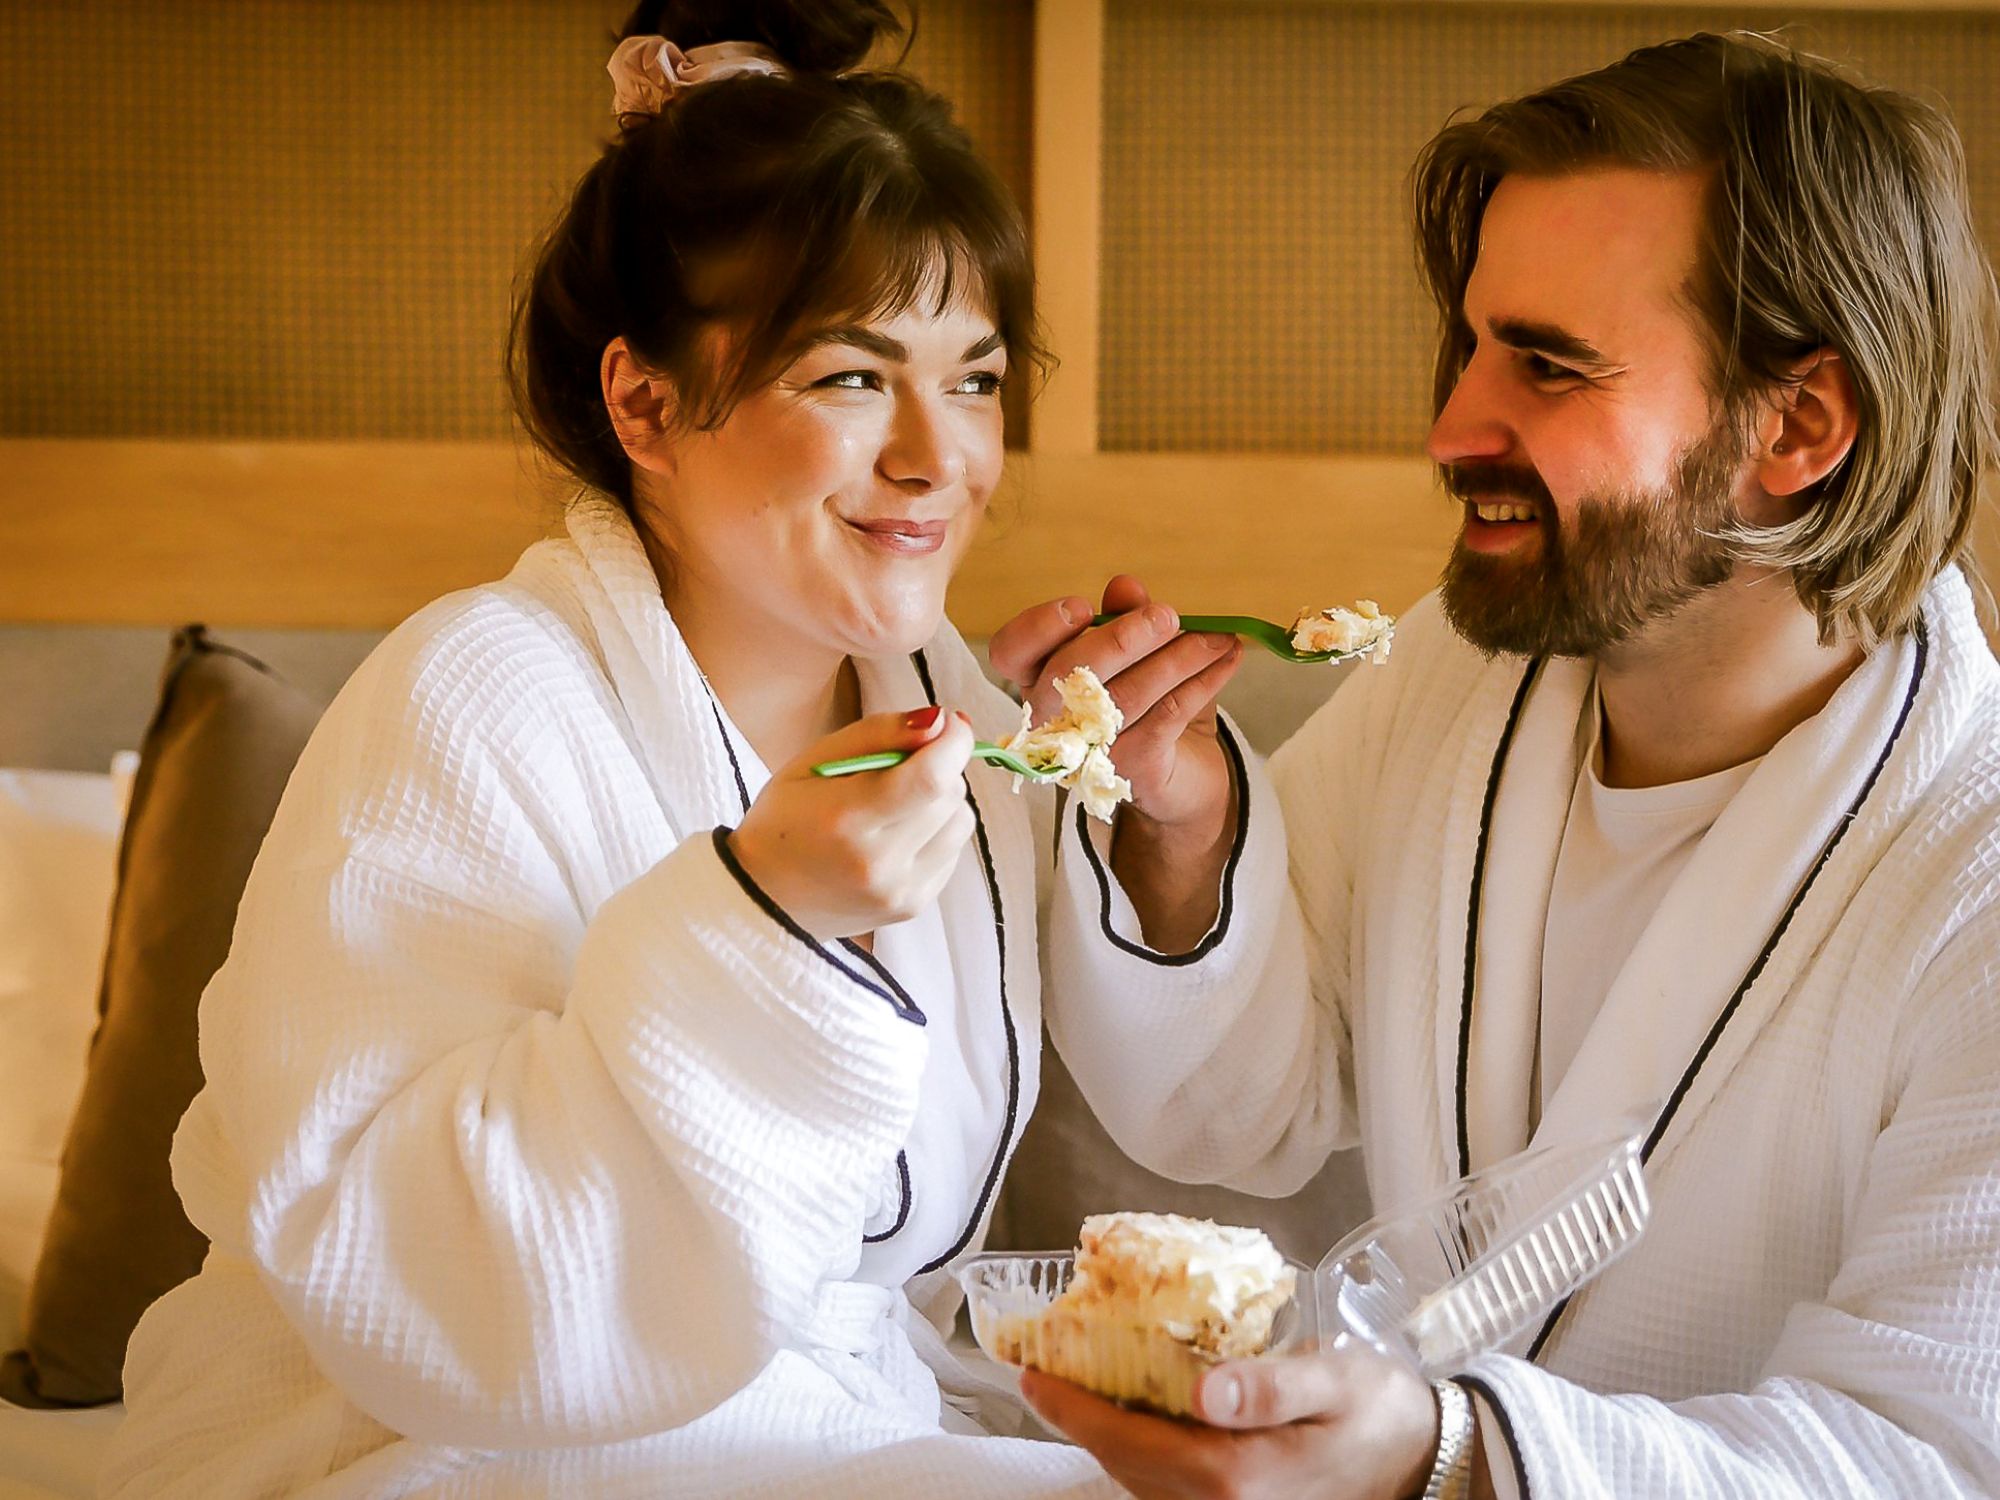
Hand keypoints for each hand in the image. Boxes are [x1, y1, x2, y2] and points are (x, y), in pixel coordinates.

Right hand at [727, 707, 975, 940]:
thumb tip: (940, 721)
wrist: (764, 897)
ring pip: (961, 822)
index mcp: (847, 819)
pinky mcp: (914, 906)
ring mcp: (900, 891)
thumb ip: (879, 733)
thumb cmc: (784, 819)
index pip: (931, 777)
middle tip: (904, 765)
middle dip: (940, 766)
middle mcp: (879, 863)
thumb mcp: (814, 760)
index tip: (948, 724)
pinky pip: (953, 851)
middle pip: (950, 795)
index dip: (953, 742)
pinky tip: (899, 834)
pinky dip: (937, 832)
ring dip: (942, 800)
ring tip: (899, 803)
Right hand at [991, 576, 1245, 949]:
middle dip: (1121, 638)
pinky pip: (1166, 716)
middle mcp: (1056, 721)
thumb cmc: (1154, 710)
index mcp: (1043, 683)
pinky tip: (1227, 660)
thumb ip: (1126, 619)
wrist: (1187, 782)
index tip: (1082, 607)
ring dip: (1178, 658)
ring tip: (1218, 637)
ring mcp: (1092, 751)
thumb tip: (1123, 587)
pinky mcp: (1134, 771)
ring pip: (1125, 696)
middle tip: (1168, 617)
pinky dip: (1201, 682)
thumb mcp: (1141, 656)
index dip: (1038, 627)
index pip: (1012, 652)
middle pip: (1068, 673)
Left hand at [1020, 1341, 1441, 1499]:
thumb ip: (1269, 1386)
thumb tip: (1205, 1389)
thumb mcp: (1334, 1383)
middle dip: (1078, 1420)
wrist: (1426, 1461)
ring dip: (1104, 1437)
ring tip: (1071, 1388)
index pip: (1130, 1440)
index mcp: (1236, 1476)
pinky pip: (1166, 1487)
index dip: (1073, 1409)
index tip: (1031, 1375)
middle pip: (1125, 1465)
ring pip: (1140, 1481)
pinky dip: (1137, 1452)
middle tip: (1039, 1372)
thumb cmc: (1379, 1411)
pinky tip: (1130, 1417)